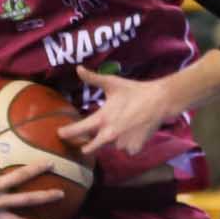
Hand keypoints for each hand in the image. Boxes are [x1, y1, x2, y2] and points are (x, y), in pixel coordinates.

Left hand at [60, 67, 180, 160]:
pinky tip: (132, 133)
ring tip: (121, 128)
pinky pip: (126, 150)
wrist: (159, 101)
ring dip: (112, 142)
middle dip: (86, 146)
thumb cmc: (134, 91)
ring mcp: (122, 144)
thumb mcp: (112, 83)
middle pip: (89, 148)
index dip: (66, 133)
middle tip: (88, 140)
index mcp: (101, 119)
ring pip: (111, 147)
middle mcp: (109, 135)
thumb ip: (92, 78)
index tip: (60, 134)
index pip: (77, 130)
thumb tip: (77, 68)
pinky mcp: (134, 149)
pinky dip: (127, 144)